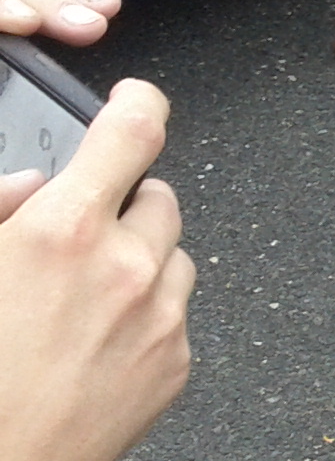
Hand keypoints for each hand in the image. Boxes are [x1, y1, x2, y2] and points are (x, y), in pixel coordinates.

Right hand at [0, 79, 191, 460]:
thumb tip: (29, 183)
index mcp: (64, 231)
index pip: (132, 132)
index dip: (138, 102)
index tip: (134, 99)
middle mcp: (127, 265)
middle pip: (158, 197)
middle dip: (124, 204)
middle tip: (80, 234)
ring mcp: (161, 316)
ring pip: (171, 256)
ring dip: (139, 260)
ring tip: (81, 299)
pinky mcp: (178, 361)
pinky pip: (174, 314)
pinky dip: (146, 315)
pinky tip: (94, 345)